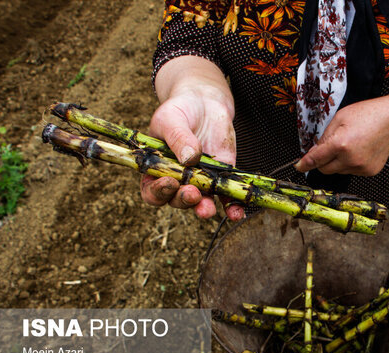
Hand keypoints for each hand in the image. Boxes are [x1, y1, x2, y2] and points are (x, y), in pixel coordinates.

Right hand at [140, 70, 243, 220]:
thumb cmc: (180, 109)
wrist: (204, 102)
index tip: (170, 182)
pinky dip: (232, 207)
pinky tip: (236, 213)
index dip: (158, 192)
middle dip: (184, 199)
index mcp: (157, 170)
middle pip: (177, 200)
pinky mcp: (222, 178)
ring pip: (201, 203)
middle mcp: (178, 181)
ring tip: (208, 209)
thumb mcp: (171, 118)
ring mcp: (201, 182)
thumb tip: (189, 158)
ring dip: (204, 209)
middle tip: (192, 193)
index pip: (152, 191)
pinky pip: (226, 197)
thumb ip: (177, 138)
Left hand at [294, 76, 388, 175]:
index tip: (299, 167)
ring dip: (338, 162)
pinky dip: (351, 164)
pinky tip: (360, 150)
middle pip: (325, 169)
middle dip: (322, 161)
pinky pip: (351, 172)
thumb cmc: (366, 114)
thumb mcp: (339, 119)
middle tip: (331, 148)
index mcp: (340, 144)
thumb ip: (324, 138)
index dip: (305, 164)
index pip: (316, 159)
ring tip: (351, 145)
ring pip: (338, 171)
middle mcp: (350, 159)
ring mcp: (360, 167)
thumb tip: (313, 153)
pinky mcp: (369, 172)